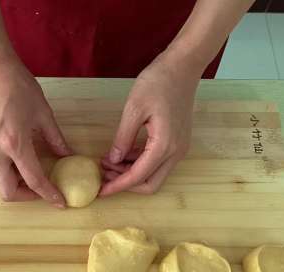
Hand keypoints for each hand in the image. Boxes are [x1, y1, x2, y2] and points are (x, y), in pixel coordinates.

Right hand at [0, 63, 70, 206]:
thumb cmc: (20, 87)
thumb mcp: (44, 114)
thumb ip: (56, 139)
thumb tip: (68, 156)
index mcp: (14, 143)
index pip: (33, 179)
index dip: (48, 194)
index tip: (59, 202)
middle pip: (7, 192)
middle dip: (25, 196)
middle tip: (40, 190)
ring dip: (14, 181)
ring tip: (29, 169)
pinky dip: (4, 168)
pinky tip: (14, 155)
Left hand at [100, 56, 199, 195]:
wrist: (183, 67)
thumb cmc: (158, 82)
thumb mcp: (134, 109)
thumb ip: (123, 138)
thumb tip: (113, 161)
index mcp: (165, 145)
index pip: (138, 176)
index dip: (118, 186)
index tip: (100, 191)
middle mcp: (176, 152)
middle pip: (150, 184)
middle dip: (126, 184)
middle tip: (104, 175)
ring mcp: (179, 148)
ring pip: (154, 175)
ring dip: (132, 174)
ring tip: (108, 162)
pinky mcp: (178, 142)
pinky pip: (158, 162)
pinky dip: (139, 163)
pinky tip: (122, 154)